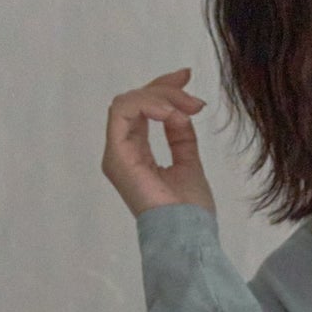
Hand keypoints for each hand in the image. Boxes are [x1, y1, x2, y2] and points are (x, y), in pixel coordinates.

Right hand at [101, 67, 216, 218]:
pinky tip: (170, 113)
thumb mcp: (189, 163)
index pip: (142, 110)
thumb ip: (181, 137)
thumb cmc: (189, 210)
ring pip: (128, 102)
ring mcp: (117, 153)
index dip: (162, 88)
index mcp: (137, 154)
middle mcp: (122, 151)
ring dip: (160, 97)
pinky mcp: (117, 155)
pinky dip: (147, 105)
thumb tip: (180, 111)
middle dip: (166, 90)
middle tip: (194, 99)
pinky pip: (122, 113)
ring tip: (188, 107)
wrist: (187, 234)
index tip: (186, 76)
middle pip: (135, 102)